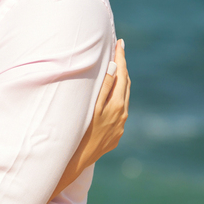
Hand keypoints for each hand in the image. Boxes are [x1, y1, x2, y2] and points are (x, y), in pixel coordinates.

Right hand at [54, 39, 129, 196]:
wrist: (78, 161)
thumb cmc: (80, 131)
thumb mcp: (91, 106)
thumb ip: (104, 86)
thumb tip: (114, 65)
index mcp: (117, 105)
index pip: (121, 75)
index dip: (121, 57)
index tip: (120, 42)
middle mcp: (122, 114)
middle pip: (125, 85)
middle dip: (122, 67)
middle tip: (117, 51)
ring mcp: (120, 126)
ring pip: (124, 98)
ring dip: (120, 83)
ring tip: (114, 70)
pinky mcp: (116, 135)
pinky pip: (119, 111)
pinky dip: (116, 99)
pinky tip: (109, 97)